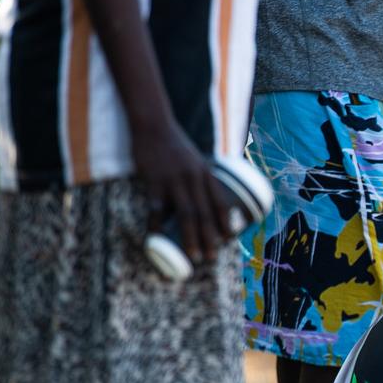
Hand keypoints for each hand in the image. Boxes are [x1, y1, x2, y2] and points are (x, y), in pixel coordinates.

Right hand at [131, 121, 230, 264]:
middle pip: (205, 213)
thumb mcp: (195, 160)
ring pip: (187, 213)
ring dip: (191, 237)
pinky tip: (157, 238)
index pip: (221, 202)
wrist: (153, 124)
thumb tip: (205, 201)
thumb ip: (201, 179)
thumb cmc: (174, 145)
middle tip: (211, 258)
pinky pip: (157, 206)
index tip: (229, 239)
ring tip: (193, 255)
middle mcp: (194, 178)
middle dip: (210, 237)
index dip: (226, 222)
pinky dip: (157, 223)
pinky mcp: (154, 179)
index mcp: (206, 173)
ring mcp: (174, 179)